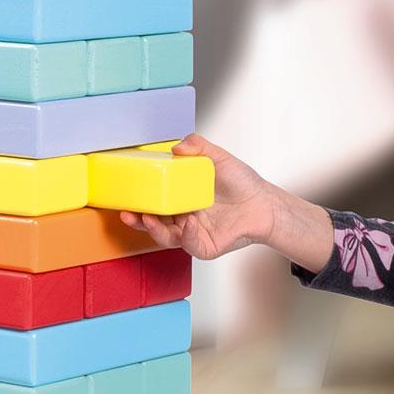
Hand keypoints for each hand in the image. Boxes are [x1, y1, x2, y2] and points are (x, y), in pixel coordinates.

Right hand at [119, 133, 277, 259]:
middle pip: (153, 223)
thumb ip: (198, 147)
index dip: (139, 200)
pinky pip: (191, 244)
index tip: (127, 194)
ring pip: (166, 237)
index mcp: (180, 199)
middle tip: (128, 213)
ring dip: (154, 230)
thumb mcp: (218, 158)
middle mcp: (182, 218)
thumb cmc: (242, 184)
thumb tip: (177, 146)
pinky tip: (186, 223)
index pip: (154, 201)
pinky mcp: (206, 246)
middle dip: (138, 220)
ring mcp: (193, 234)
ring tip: (148, 218)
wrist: (265, 203)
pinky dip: (186, 236)